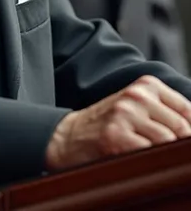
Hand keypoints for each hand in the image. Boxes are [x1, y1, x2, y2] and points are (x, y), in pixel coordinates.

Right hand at [46, 75, 190, 170]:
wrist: (69, 136)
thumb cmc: (107, 124)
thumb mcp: (136, 106)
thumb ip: (164, 112)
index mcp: (145, 85)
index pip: (186, 108)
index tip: (186, 143)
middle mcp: (136, 95)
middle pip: (181, 127)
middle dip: (182, 146)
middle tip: (173, 156)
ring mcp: (125, 114)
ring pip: (167, 141)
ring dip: (166, 155)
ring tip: (156, 159)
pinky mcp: (116, 136)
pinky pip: (149, 153)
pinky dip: (151, 162)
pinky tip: (142, 163)